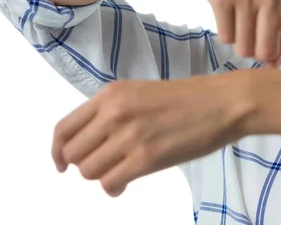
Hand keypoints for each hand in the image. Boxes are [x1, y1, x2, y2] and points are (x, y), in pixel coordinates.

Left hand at [51, 73, 255, 196]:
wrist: (223, 102)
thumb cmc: (189, 98)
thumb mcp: (142, 93)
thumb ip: (114, 112)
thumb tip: (93, 143)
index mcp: (111, 94)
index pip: (64, 128)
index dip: (58, 152)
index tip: (63, 164)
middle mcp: (114, 112)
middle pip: (73, 154)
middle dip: (85, 165)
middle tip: (106, 165)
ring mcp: (130, 135)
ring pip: (89, 171)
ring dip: (101, 176)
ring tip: (120, 172)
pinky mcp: (146, 158)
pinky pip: (110, 183)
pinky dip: (114, 188)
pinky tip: (125, 183)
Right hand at [188, 0, 280, 74]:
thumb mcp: (271, 5)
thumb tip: (279, 62)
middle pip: (267, 51)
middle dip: (257, 50)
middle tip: (251, 30)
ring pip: (245, 48)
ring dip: (239, 42)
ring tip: (238, 18)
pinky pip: (226, 37)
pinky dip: (224, 33)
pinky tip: (225, 13)